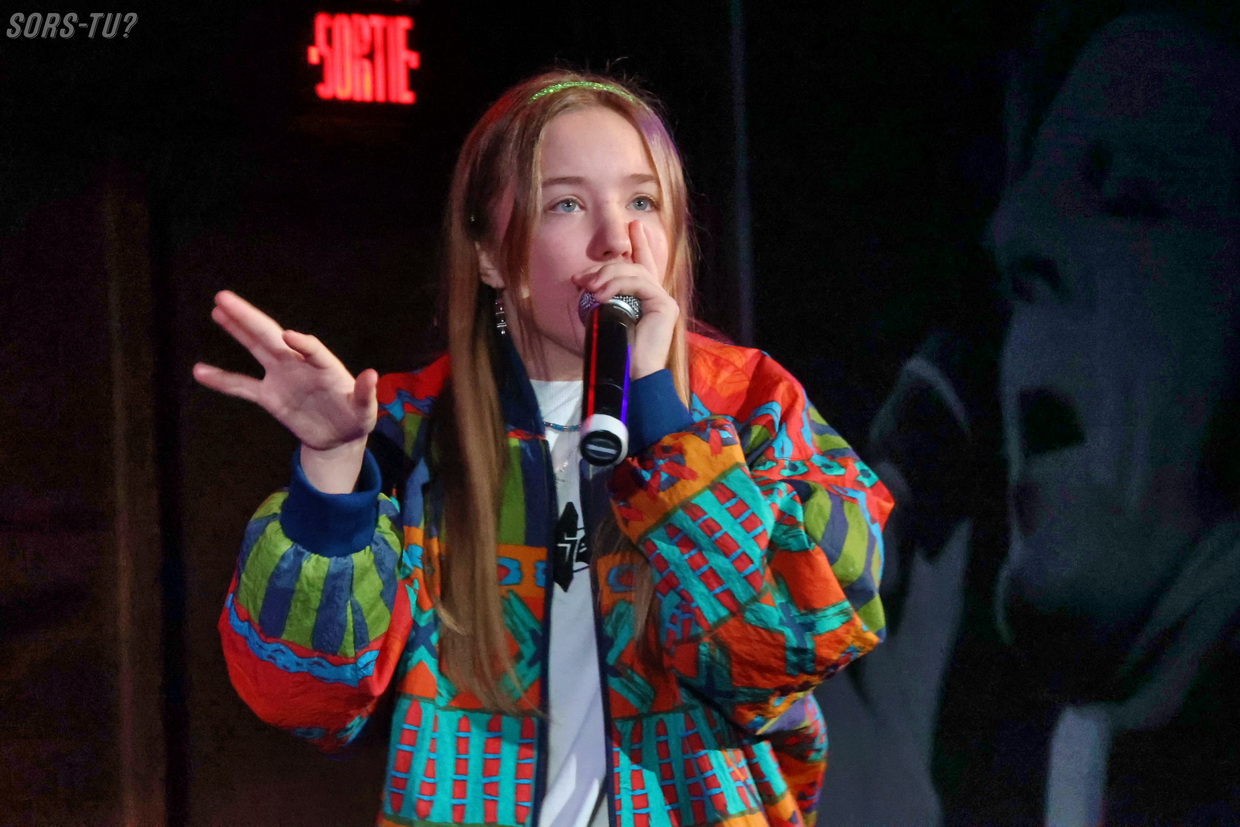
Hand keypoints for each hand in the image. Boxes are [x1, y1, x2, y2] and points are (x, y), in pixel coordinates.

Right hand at [192, 291, 376, 491]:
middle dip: (249, 318)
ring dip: (237, 330)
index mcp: (325, 367)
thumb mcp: (365, 410)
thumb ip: (365, 393)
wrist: (339, 437)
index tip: (289, 337)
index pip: (312, 350)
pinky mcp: (270, 396)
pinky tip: (199, 370)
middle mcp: (299, 365)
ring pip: (255, 348)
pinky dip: (222, 379)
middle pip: (271, 336)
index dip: (303, 343)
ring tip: (217, 309)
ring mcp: (282, 377)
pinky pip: (241, 386)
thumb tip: (372, 374)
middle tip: (224, 297)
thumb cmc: (356, 418)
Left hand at [572, 220, 678, 378]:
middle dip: (604, 266)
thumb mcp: (602, 319)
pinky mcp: (665, 305)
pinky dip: (617, 285)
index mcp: (645, 300)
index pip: (642, 265)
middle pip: (632, 266)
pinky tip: (601, 295)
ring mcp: (663, 301)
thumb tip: (582, 283)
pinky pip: (640, 283)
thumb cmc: (614, 353)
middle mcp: (657, 297)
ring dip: (606, 276)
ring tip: (588, 289)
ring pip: (634, 272)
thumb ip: (599, 300)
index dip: (639, 244)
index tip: (632, 225)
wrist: (629, 375)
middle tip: (581, 278)